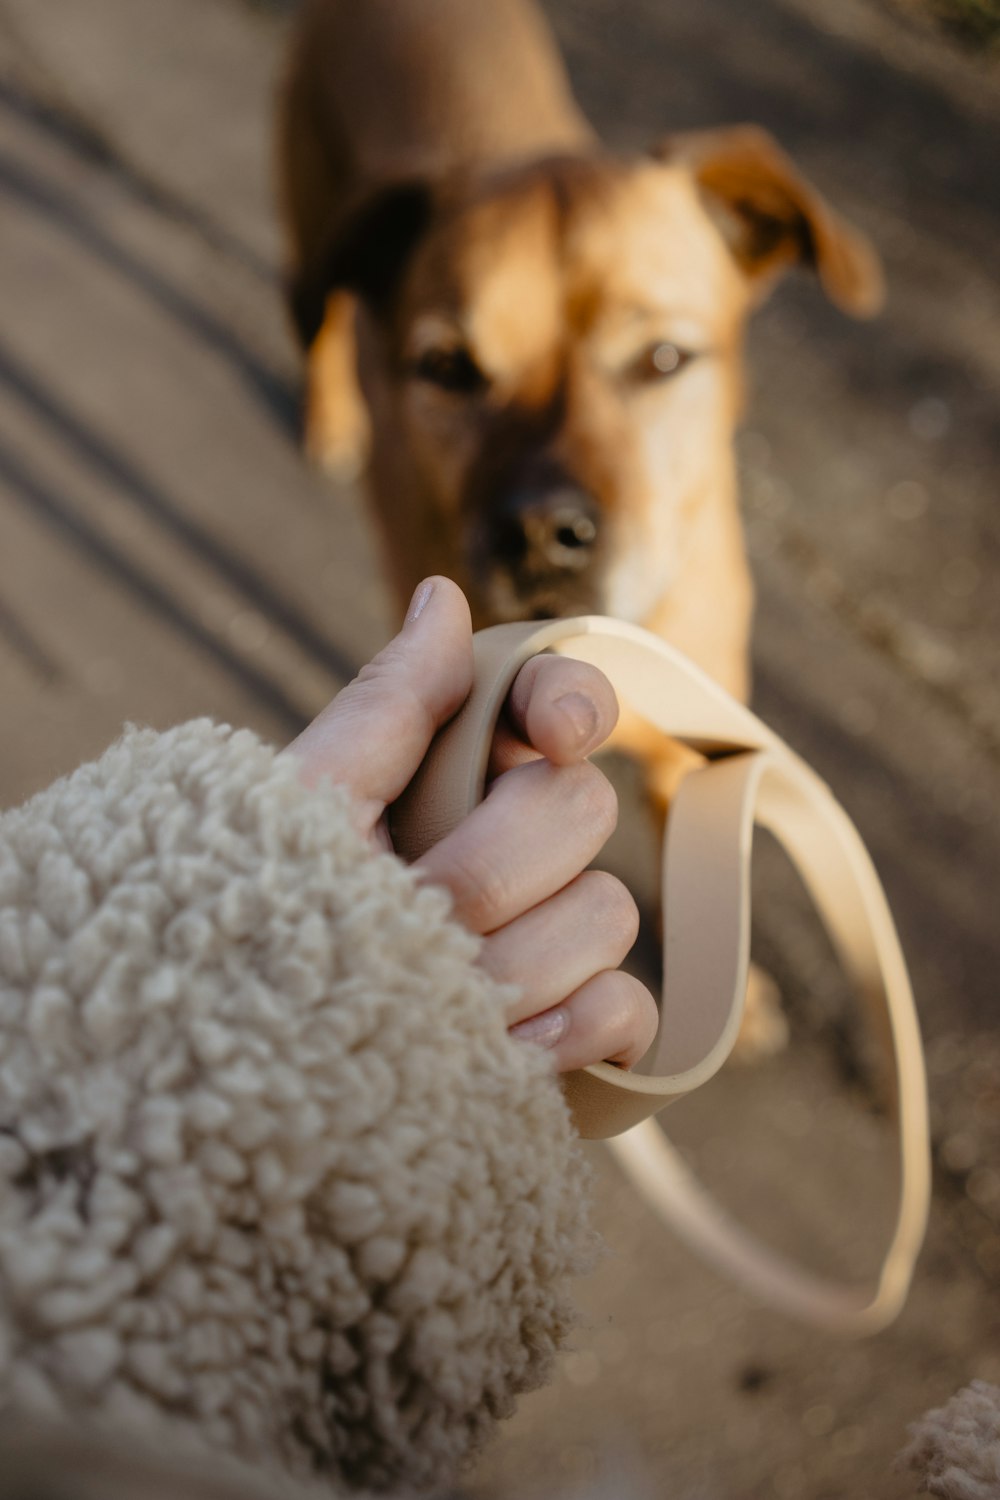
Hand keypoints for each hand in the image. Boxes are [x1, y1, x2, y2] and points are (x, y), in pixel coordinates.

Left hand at [284, 577, 657, 1072]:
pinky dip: (575, 1030)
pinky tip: (503, 1055)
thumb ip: (385, 710)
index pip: (553, 708)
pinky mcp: (568, 1036)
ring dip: (514, 967)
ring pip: (607, 914)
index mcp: (448, 780)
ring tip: (426, 1007)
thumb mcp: (301, 813)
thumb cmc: (244, 927)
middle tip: (415, 913)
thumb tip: (444, 594)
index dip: (571, 703)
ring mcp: (543, 947)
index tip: (557, 734)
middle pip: (583, 813)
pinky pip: (628, 1011)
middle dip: (492, 871)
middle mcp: (506, 851)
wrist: (228, 1078)